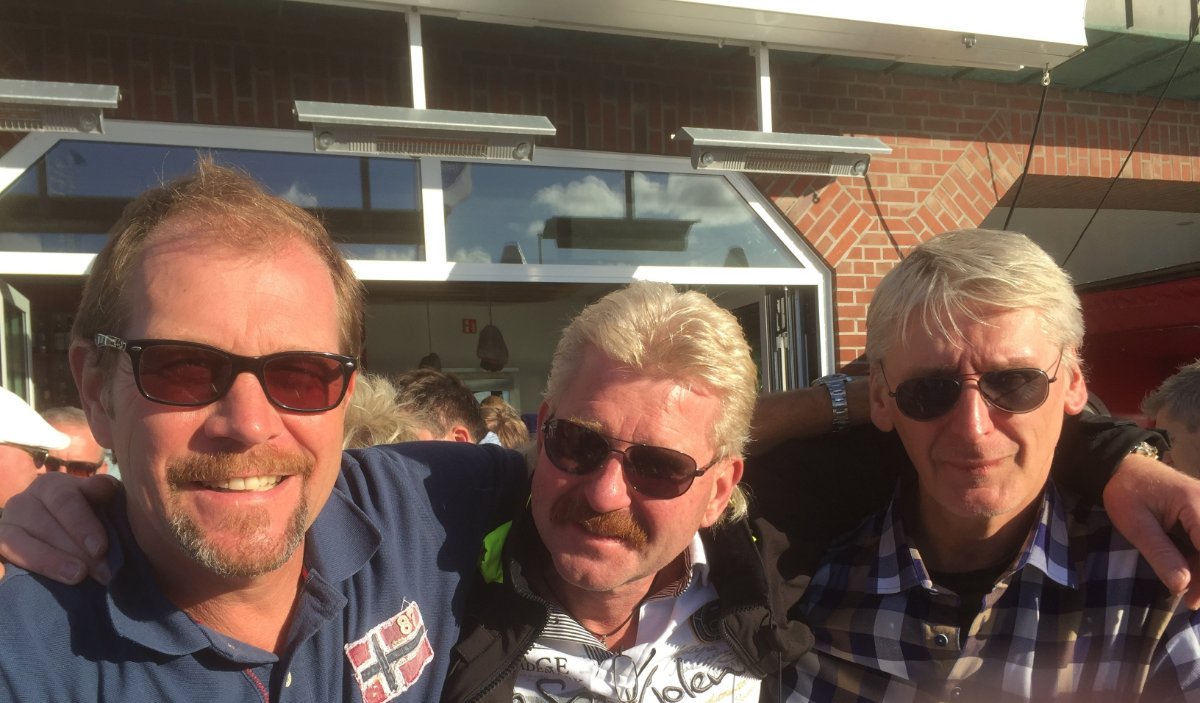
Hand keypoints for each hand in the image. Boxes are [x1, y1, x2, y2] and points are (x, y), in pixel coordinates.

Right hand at [0, 472, 117, 584]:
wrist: (63, 537)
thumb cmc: (87, 518)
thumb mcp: (100, 501)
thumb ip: (103, 492)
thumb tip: (102, 486)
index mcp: (51, 485)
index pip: (64, 500)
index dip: (82, 524)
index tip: (100, 549)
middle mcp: (23, 500)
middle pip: (44, 524)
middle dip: (75, 550)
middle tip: (100, 571)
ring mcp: (6, 524)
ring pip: (19, 542)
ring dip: (50, 561)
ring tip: (77, 576)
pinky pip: (2, 554)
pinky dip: (12, 566)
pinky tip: (25, 578)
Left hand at [1104, 453, 1199, 608]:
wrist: (1122, 467)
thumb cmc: (1125, 491)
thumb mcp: (1135, 524)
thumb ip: (1160, 553)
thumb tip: (1182, 586)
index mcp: (1195, 503)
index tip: (1194, 600)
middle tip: (1192, 603)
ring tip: (1190, 597)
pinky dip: (1199, 562)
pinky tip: (1189, 579)